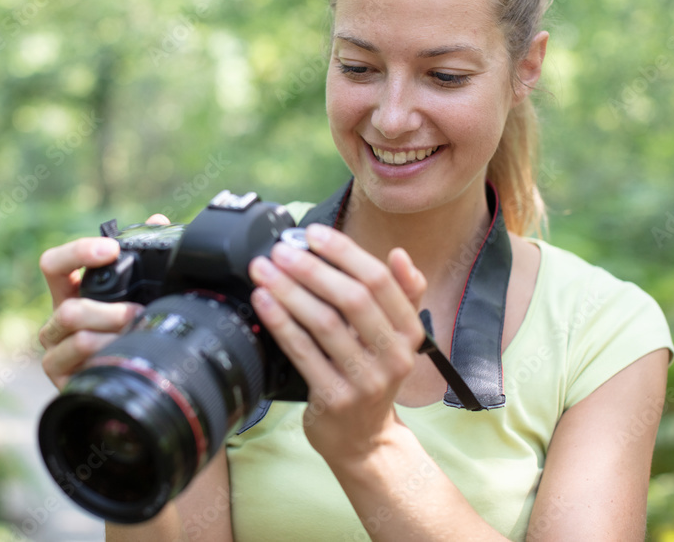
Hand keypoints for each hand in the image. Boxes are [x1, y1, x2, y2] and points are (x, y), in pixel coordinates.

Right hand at [37, 214, 169, 389]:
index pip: (54, 264)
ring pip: (72, 334)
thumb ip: (145, 258)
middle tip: (139, 312)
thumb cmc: (132, 331)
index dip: (78, 252)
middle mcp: (58, 320)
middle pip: (68, 308)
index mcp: (72, 293)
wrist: (130, 383)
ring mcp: (56, 350)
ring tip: (136, 334)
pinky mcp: (60, 376)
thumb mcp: (139, 293)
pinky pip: (73, 360)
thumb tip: (158, 221)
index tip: (112, 250)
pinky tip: (122, 355)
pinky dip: (102, 354)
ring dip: (109, 331)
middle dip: (108, 310)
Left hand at [247, 223, 426, 461]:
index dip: (344, 252)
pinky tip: (263, 302)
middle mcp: (393, 355)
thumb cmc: (373, 376)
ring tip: (264, 270)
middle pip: (351, 299)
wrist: (364, 439)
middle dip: (312, 268)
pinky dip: (280, 322)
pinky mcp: (335, 398)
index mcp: (410, 332)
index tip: (313, 233)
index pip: (380, 281)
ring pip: (324, 323)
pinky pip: (303, 352)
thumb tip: (400, 254)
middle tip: (281, 249)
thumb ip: (402, 294)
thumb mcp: (397, 338)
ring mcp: (365, 380)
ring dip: (289, 290)